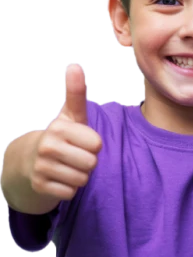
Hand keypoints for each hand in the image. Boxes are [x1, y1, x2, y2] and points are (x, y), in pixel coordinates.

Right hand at [28, 63, 101, 200]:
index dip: (93, 144)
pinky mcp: (39, 186)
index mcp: (58, 128)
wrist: (30, 161)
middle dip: (88, 162)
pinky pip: (71, 192)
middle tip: (74, 155)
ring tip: (67, 166)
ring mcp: (40, 167)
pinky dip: (69, 188)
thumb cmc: (62, 135)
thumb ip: (75, 92)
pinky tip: (59, 179)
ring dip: (79, 175)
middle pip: (91, 163)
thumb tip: (74, 64)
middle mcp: (46, 146)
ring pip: (82, 179)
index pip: (97, 144)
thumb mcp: (70, 115)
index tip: (80, 140)